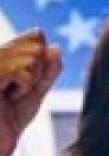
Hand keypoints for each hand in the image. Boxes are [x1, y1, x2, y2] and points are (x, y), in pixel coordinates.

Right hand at [0, 29, 61, 155]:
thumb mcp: (36, 90)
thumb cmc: (10, 118)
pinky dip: (24, 87)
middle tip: (16, 92)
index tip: (24, 83)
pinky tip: (8, 97)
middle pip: (37, 46)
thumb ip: (48, 69)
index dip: (42, 64)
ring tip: (10, 96)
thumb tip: (56, 47)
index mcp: (2, 52)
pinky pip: (23, 71)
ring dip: (29, 83)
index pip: (36, 37)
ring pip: (32, 57)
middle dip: (37, 74)